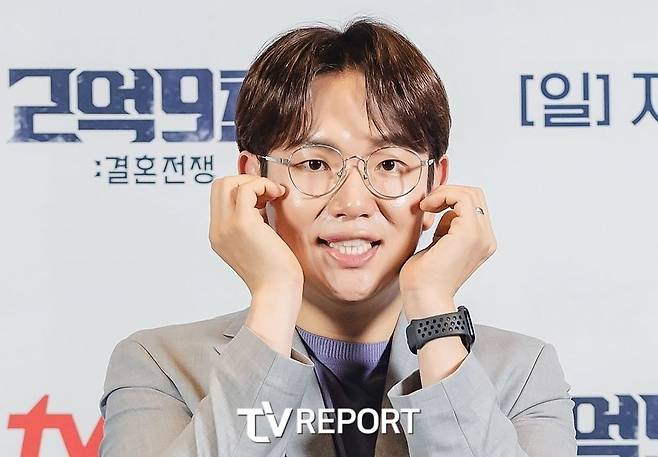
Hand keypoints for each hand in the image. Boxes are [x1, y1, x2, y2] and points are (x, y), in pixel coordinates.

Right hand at [209, 175, 302, 294]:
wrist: (277, 292)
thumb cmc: (276, 271)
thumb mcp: (258, 242)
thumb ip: (254, 222)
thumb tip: (262, 199)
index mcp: (219, 235)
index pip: (220, 196)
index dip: (242, 189)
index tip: (265, 199)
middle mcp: (217, 230)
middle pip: (220, 184)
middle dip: (246, 180)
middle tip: (268, 193)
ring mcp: (226, 227)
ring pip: (229, 182)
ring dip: (256, 182)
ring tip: (274, 195)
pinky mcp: (242, 224)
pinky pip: (246, 188)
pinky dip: (263, 185)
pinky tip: (278, 195)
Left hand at [399, 185, 496, 317]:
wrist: (424, 298)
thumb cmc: (424, 279)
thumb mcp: (437, 245)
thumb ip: (445, 229)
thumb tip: (441, 211)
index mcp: (480, 242)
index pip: (473, 205)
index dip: (450, 198)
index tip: (429, 207)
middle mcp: (485, 239)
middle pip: (475, 195)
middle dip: (449, 192)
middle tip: (428, 203)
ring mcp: (481, 236)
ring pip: (470, 193)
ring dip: (445, 193)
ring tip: (427, 206)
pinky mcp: (469, 234)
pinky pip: (461, 198)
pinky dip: (443, 196)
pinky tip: (428, 208)